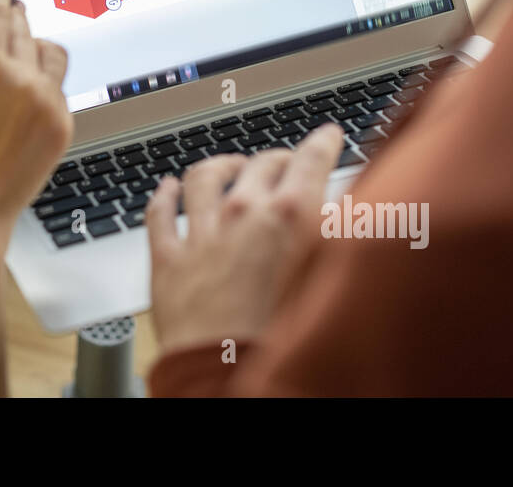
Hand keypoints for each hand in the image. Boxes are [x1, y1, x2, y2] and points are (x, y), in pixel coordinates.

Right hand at [0, 0, 71, 395]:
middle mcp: (21, 79)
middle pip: (23, 27)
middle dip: (10, 17)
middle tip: (2, 15)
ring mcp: (47, 104)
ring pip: (50, 53)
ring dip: (32, 46)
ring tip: (15, 56)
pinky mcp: (61, 127)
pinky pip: (58, 87)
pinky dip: (42, 81)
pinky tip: (22, 93)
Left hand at [147, 123, 342, 354]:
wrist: (227, 376)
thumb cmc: (286, 340)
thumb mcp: (331, 279)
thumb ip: (341, 239)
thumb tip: (351, 213)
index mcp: (291, 215)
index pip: (310, 160)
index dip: (321, 142)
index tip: (327, 135)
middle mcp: (243, 214)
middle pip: (259, 166)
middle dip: (276, 157)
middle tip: (286, 160)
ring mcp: (202, 234)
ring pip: (204, 179)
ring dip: (219, 166)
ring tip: (228, 165)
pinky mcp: (169, 260)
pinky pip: (160, 215)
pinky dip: (164, 196)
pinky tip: (166, 188)